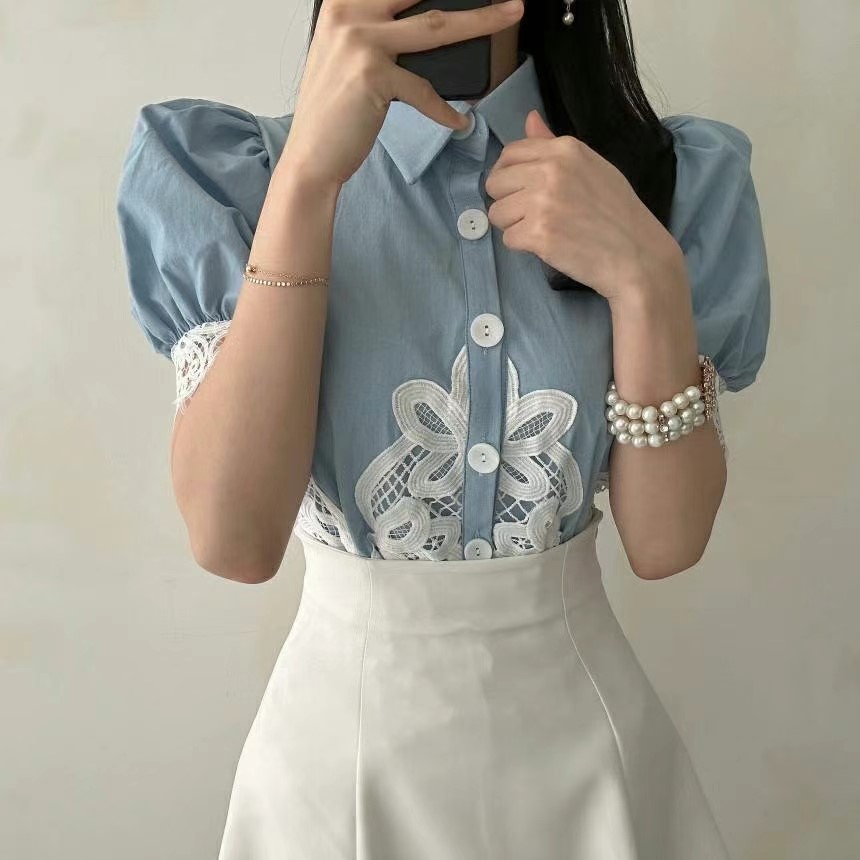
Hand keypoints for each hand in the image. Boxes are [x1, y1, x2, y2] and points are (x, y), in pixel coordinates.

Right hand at [283, 0, 524, 188]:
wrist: (311, 156)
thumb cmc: (332, 112)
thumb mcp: (342, 56)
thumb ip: (372, 31)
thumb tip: (417, 23)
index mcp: (342, 3)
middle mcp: (349, 14)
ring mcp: (361, 42)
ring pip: (435, 27)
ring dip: (480, 21)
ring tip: (511, 14)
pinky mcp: (374, 77)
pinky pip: (425, 91)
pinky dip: (445, 110)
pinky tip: (458, 122)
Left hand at [484, 110, 682, 304]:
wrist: (636, 254)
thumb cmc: (617, 213)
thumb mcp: (591, 166)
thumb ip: (553, 145)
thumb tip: (529, 119)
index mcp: (564, 149)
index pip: (510, 153)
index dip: (509, 175)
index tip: (524, 191)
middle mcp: (550, 170)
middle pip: (495, 183)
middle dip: (508, 201)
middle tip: (534, 215)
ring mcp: (542, 202)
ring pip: (497, 213)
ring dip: (514, 226)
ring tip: (544, 230)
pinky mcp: (538, 233)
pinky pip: (508, 239)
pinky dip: (523, 246)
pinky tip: (549, 245)